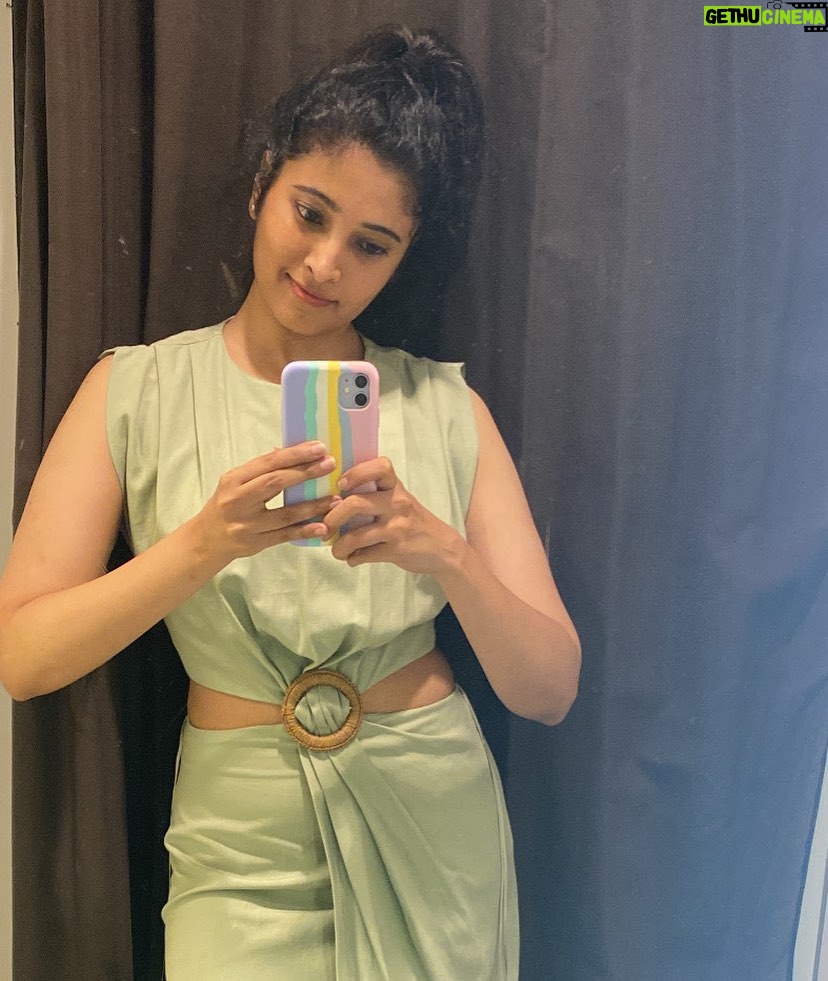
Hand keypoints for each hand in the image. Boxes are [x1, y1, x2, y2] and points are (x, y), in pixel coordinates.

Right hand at [195, 442, 339, 559]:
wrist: (206, 540)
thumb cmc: (226, 505)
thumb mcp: (236, 483)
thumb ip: (260, 470)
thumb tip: (289, 451)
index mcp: (233, 480)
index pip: (268, 462)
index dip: (295, 454)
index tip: (319, 447)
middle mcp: (238, 500)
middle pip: (276, 483)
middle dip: (306, 472)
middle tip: (330, 465)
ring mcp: (246, 524)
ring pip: (285, 513)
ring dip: (314, 505)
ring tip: (336, 498)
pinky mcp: (255, 543)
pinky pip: (285, 536)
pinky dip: (305, 531)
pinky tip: (323, 527)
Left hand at [322, 457, 464, 573]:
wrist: (442, 548)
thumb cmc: (412, 520)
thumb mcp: (398, 500)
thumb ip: (373, 495)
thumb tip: (331, 498)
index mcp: (395, 487)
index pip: (380, 467)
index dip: (356, 473)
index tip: (341, 485)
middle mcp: (397, 504)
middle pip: (355, 503)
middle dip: (332, 518)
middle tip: (325, 527)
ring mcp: (397, 528)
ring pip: (356, 536)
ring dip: (338, 546)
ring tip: (336, 550)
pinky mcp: (397, 550)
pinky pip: (364, 555)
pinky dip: (352, 559)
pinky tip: (353, 558)